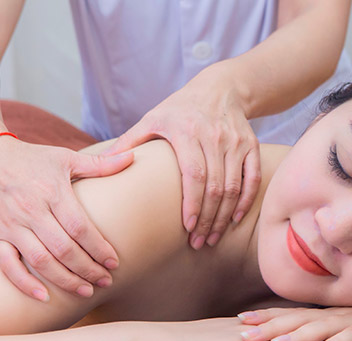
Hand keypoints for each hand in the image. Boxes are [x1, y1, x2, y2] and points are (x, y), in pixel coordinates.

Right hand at [0, 136, 133, 300]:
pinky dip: (24, 283)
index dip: (99, 248)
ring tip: (84, 291)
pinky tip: (44, 297)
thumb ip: (100, 163)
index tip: (114, 263)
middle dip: (88, 269)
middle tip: (105, 281)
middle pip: (64, 248)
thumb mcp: (66, 157)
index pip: (80, 227)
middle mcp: (30, 210)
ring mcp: (10, 225)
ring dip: (64, 280)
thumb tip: (132, 156)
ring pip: (40, 260)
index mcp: (52, 191)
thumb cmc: (31, 159)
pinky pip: (7, 265)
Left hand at [104, 67, 260, 249]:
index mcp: (187, 131)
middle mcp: (214, 136)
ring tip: (211, 237)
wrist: (220, 88)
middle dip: (207, 218)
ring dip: (223, 216)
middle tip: (198, 242)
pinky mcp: (251, 145)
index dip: (192, 203)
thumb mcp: (152, 119)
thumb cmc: (179, 109)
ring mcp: (235, 142)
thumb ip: (128, 142)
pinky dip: (246, 201)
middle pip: (215, 186)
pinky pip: (252, 178)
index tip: (187, 227)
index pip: (194, 174)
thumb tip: (99, 164)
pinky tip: (234, 219)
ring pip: (234, 186)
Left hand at [237, 296, 351, 340]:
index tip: (239, 321)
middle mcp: (335, 314)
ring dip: (297, 337)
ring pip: (321, 329)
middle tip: (242, 334)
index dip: (266, 317)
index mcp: (327, 314)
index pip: (291, 314)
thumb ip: (327, 330)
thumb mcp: (349, 325)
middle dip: (269, 327)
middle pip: (297, 320)